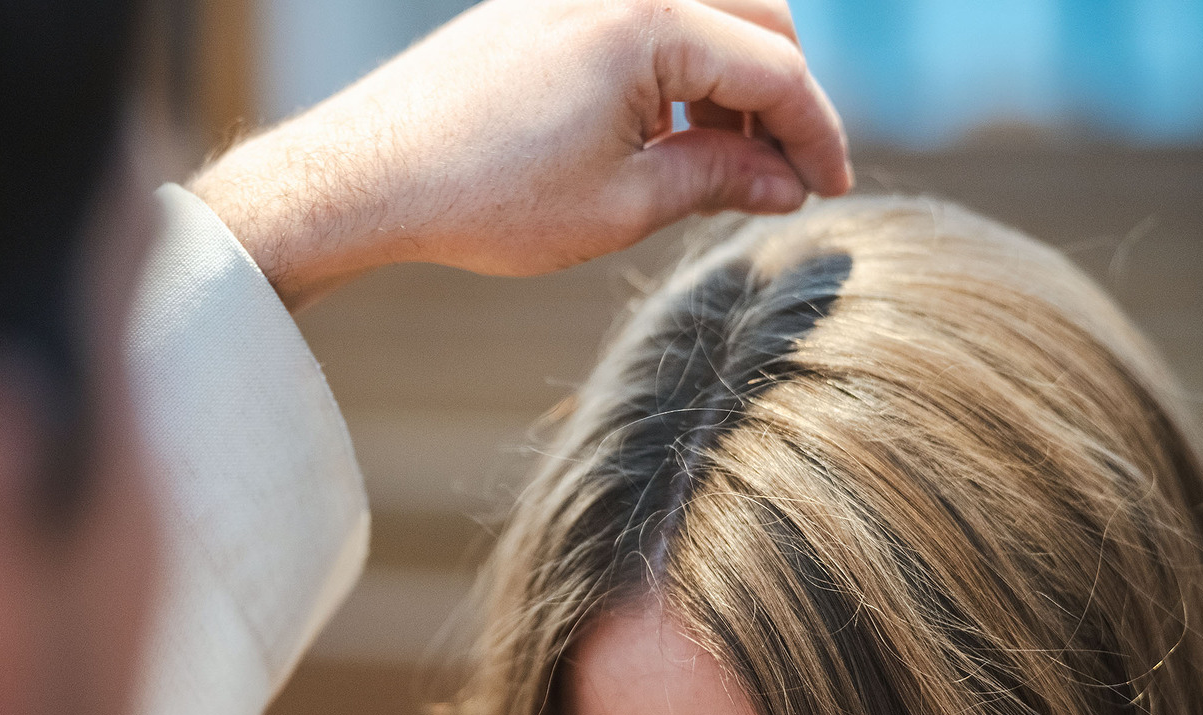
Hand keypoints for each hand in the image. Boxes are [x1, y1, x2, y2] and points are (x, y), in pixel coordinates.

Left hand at [191, 0, 851, 310]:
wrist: (370, 175)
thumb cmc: (486, 198)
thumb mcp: (621, 206)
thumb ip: (719, 180)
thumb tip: (787, 184)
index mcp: (649, 22)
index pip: (776, 71)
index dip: (816, 136)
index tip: (833, 190)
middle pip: (757, 20)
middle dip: (784, 99)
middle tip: (783, 176)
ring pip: (705, 12)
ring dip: (733, 81)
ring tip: (722, 165)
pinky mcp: (547, 3)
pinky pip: (647, 18)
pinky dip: (679, 68)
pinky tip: (665, 134)